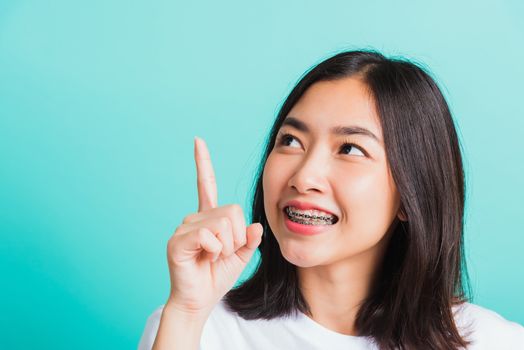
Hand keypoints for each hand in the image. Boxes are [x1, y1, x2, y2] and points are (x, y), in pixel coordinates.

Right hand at [164, 136, 262, 315]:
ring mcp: (184, 227)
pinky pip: (208, 235)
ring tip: (212, 257)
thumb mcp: (241, 256)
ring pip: (222, 223)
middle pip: (231, 211)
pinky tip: (205, 258)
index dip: (203, 163)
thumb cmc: (217, 277)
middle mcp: (195, 217)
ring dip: (226, 247)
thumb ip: (249, 239)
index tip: (198, 140)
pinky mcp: (178, 240)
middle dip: (236, 237)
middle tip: (223, 253)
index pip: (206, 184)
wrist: (200, 300)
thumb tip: (255, 225)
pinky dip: (214, 250)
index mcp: (209, 217)